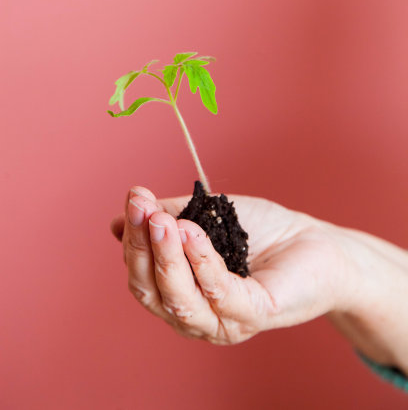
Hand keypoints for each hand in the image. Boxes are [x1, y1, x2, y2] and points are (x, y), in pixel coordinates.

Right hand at [110, 186, 352, 344]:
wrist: (315, 242)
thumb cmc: (261, 232)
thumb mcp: (205, 219)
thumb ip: (164, 221)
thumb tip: (117, 223)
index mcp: (181, 295)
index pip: (143, 275)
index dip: (133, 238)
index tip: (134, 198)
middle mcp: (196, 316)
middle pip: (152, 290)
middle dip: (142, 247)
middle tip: (141, 207)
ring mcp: (224, 322)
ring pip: (179, 297)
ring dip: (165, 255)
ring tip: (160, 219)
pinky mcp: (253, 315)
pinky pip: (219, 291)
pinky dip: (201, 259)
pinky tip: (191, 231)